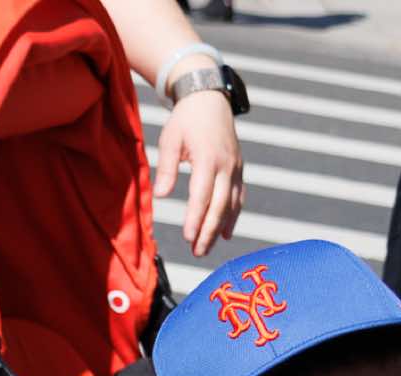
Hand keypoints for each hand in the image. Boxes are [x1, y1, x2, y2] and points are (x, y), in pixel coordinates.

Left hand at [155, 86, 244, 256]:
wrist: (209, 98)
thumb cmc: (185, 120)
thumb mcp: (170, 139)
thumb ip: (167, 168)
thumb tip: (162, 196)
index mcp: (208, 158)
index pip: (202, 194)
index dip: (196, 217)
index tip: (188, 236)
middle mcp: (226, 165)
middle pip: (220, 205)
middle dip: (208, 231)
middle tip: (197, 252)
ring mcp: (235, 167)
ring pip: (231, 204)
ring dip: (219, 228)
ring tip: (206, 248)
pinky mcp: (238, 168)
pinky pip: (238, 196)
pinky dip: (233, 216)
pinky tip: (225, 233)